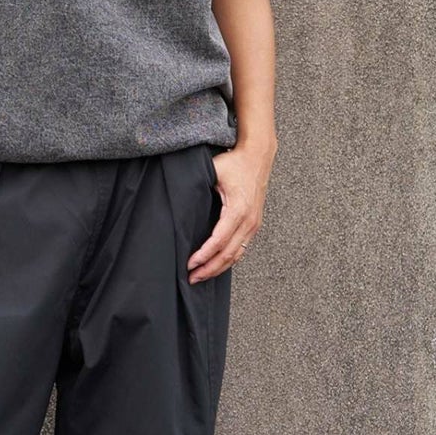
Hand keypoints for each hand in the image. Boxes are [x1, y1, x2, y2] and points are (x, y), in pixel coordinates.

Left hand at [187, 140, 274, 281]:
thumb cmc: (234, 163)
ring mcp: (254, 224)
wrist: (258, 156)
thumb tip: (177, 203)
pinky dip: (228, 261)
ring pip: (236, 255)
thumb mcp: (213, 171)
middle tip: (191, 278)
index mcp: (238, 209)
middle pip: (228, 254)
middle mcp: (249, 220)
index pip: (219, 240)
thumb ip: (197, 187)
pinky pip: (241, 249)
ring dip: (218, 268)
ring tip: (200, 276)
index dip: (204, 255)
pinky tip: (215, 266)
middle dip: (209, 268)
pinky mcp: (254, 225)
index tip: (189, 264)